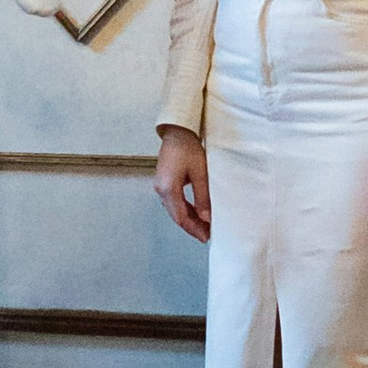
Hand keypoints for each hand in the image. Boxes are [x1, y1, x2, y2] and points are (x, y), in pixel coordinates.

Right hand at [154, 127, 211, 244]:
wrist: (178, 131)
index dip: (193, 229)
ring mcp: (161, 185)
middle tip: (206, 235)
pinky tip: (195, 212)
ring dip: (188, 219)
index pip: (180, 217)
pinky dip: (184, 209)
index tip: (205, 236)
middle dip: (192, 226)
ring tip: (203, 226)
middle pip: (176, 215)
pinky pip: (173, 201)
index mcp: (168, 188)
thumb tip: (206, 217)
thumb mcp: (200, 173)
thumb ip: (202, 197)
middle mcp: (161, 189)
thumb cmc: (188, 147)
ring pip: (174, 210)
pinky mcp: (164, 181)